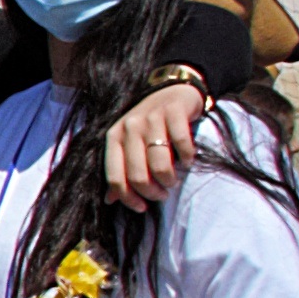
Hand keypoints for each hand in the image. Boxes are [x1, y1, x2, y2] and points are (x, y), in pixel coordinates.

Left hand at [105, 81, 205, 211]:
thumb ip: (120, 170)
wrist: (173, 90)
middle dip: (152, 192)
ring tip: (174, 180)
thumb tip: (110, 200)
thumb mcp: (129, 145)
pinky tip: (188, 161)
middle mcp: (129, 127)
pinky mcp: (174, 111)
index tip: (142, 207)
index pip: (115, 178)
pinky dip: (187, 157)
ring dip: (169, 179)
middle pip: (138, 175)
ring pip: (159, 163)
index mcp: (114, 137)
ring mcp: (151, 118)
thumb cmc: (150, 125)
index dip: (128, 197)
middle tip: (162, 194)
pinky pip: (181, 143)